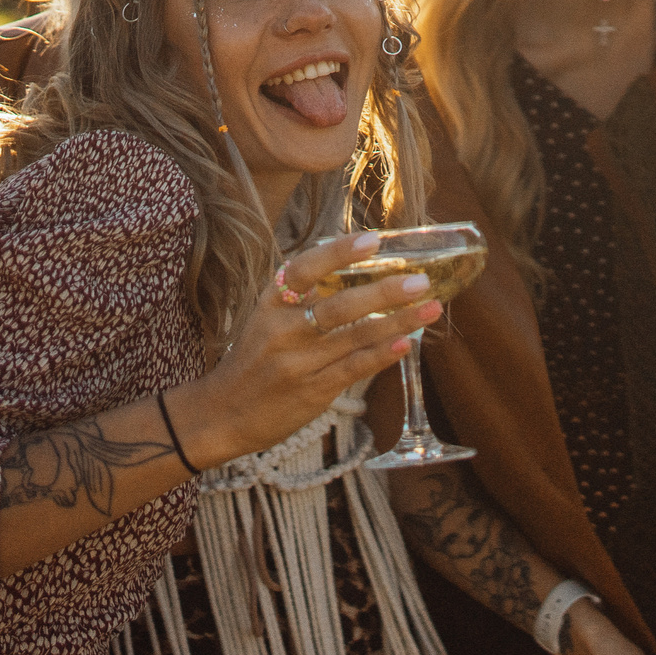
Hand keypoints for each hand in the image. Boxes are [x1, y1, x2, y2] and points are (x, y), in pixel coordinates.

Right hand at [183, 232, 443, 463]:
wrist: (224, 413)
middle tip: (421, 281)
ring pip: (355, 338)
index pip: (304, 269)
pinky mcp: (312, 391)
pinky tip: (406, 343)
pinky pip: (354, 368)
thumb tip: (360, 266)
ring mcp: (298, 363)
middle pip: (339, 306)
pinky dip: (382, 355)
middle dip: (384, 293)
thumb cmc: (255, 358)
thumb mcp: (267, 318)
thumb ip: (304, 295)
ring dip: (398, 322)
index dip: (339, 253)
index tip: (374, 240)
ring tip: (431, 308)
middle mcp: (282, 330)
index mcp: (270, 302)